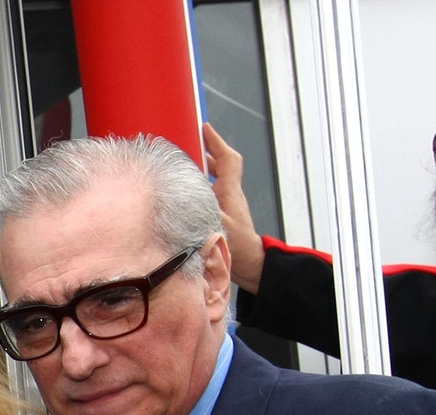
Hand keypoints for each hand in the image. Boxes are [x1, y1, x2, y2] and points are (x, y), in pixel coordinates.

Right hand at [202, 123, 265, 294]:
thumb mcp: (218, 225)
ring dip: (206, 169)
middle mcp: (230, 195)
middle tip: (195, 143)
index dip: (217, 142)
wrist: (251, 264)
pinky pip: (213, 192)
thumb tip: (184, 197)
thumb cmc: (237, 246)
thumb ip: (202, 209)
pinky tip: (191, 193)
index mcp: (229, 192)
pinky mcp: (224, 215)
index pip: (227, 159)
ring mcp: (228, 205)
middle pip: (223, 166)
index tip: (206, 128)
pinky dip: (202, 186)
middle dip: (209, 152)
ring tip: (189, 164)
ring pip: (218, 179)